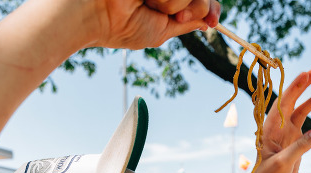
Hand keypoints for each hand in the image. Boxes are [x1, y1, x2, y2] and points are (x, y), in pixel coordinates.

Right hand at [89, 0, 219, 48]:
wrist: (97, 15)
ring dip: (174, 1)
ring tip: (150, 4)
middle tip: (175, 15)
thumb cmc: (122, 27)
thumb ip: (186, 23)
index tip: (213, 23)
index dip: (213, 8)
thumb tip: (208, 21)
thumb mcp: (161, 31)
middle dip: (195, 7)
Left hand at [251, 69, 310, 172]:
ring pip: (302, 114)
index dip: (292, 87)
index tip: (305, 74)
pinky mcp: (298, 146)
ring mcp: (289, 136)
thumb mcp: (283, 163)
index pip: (281, 103)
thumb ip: (300, 147)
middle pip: (291, 102)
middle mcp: (278, 129)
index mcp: (269, 130)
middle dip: (303, 86)